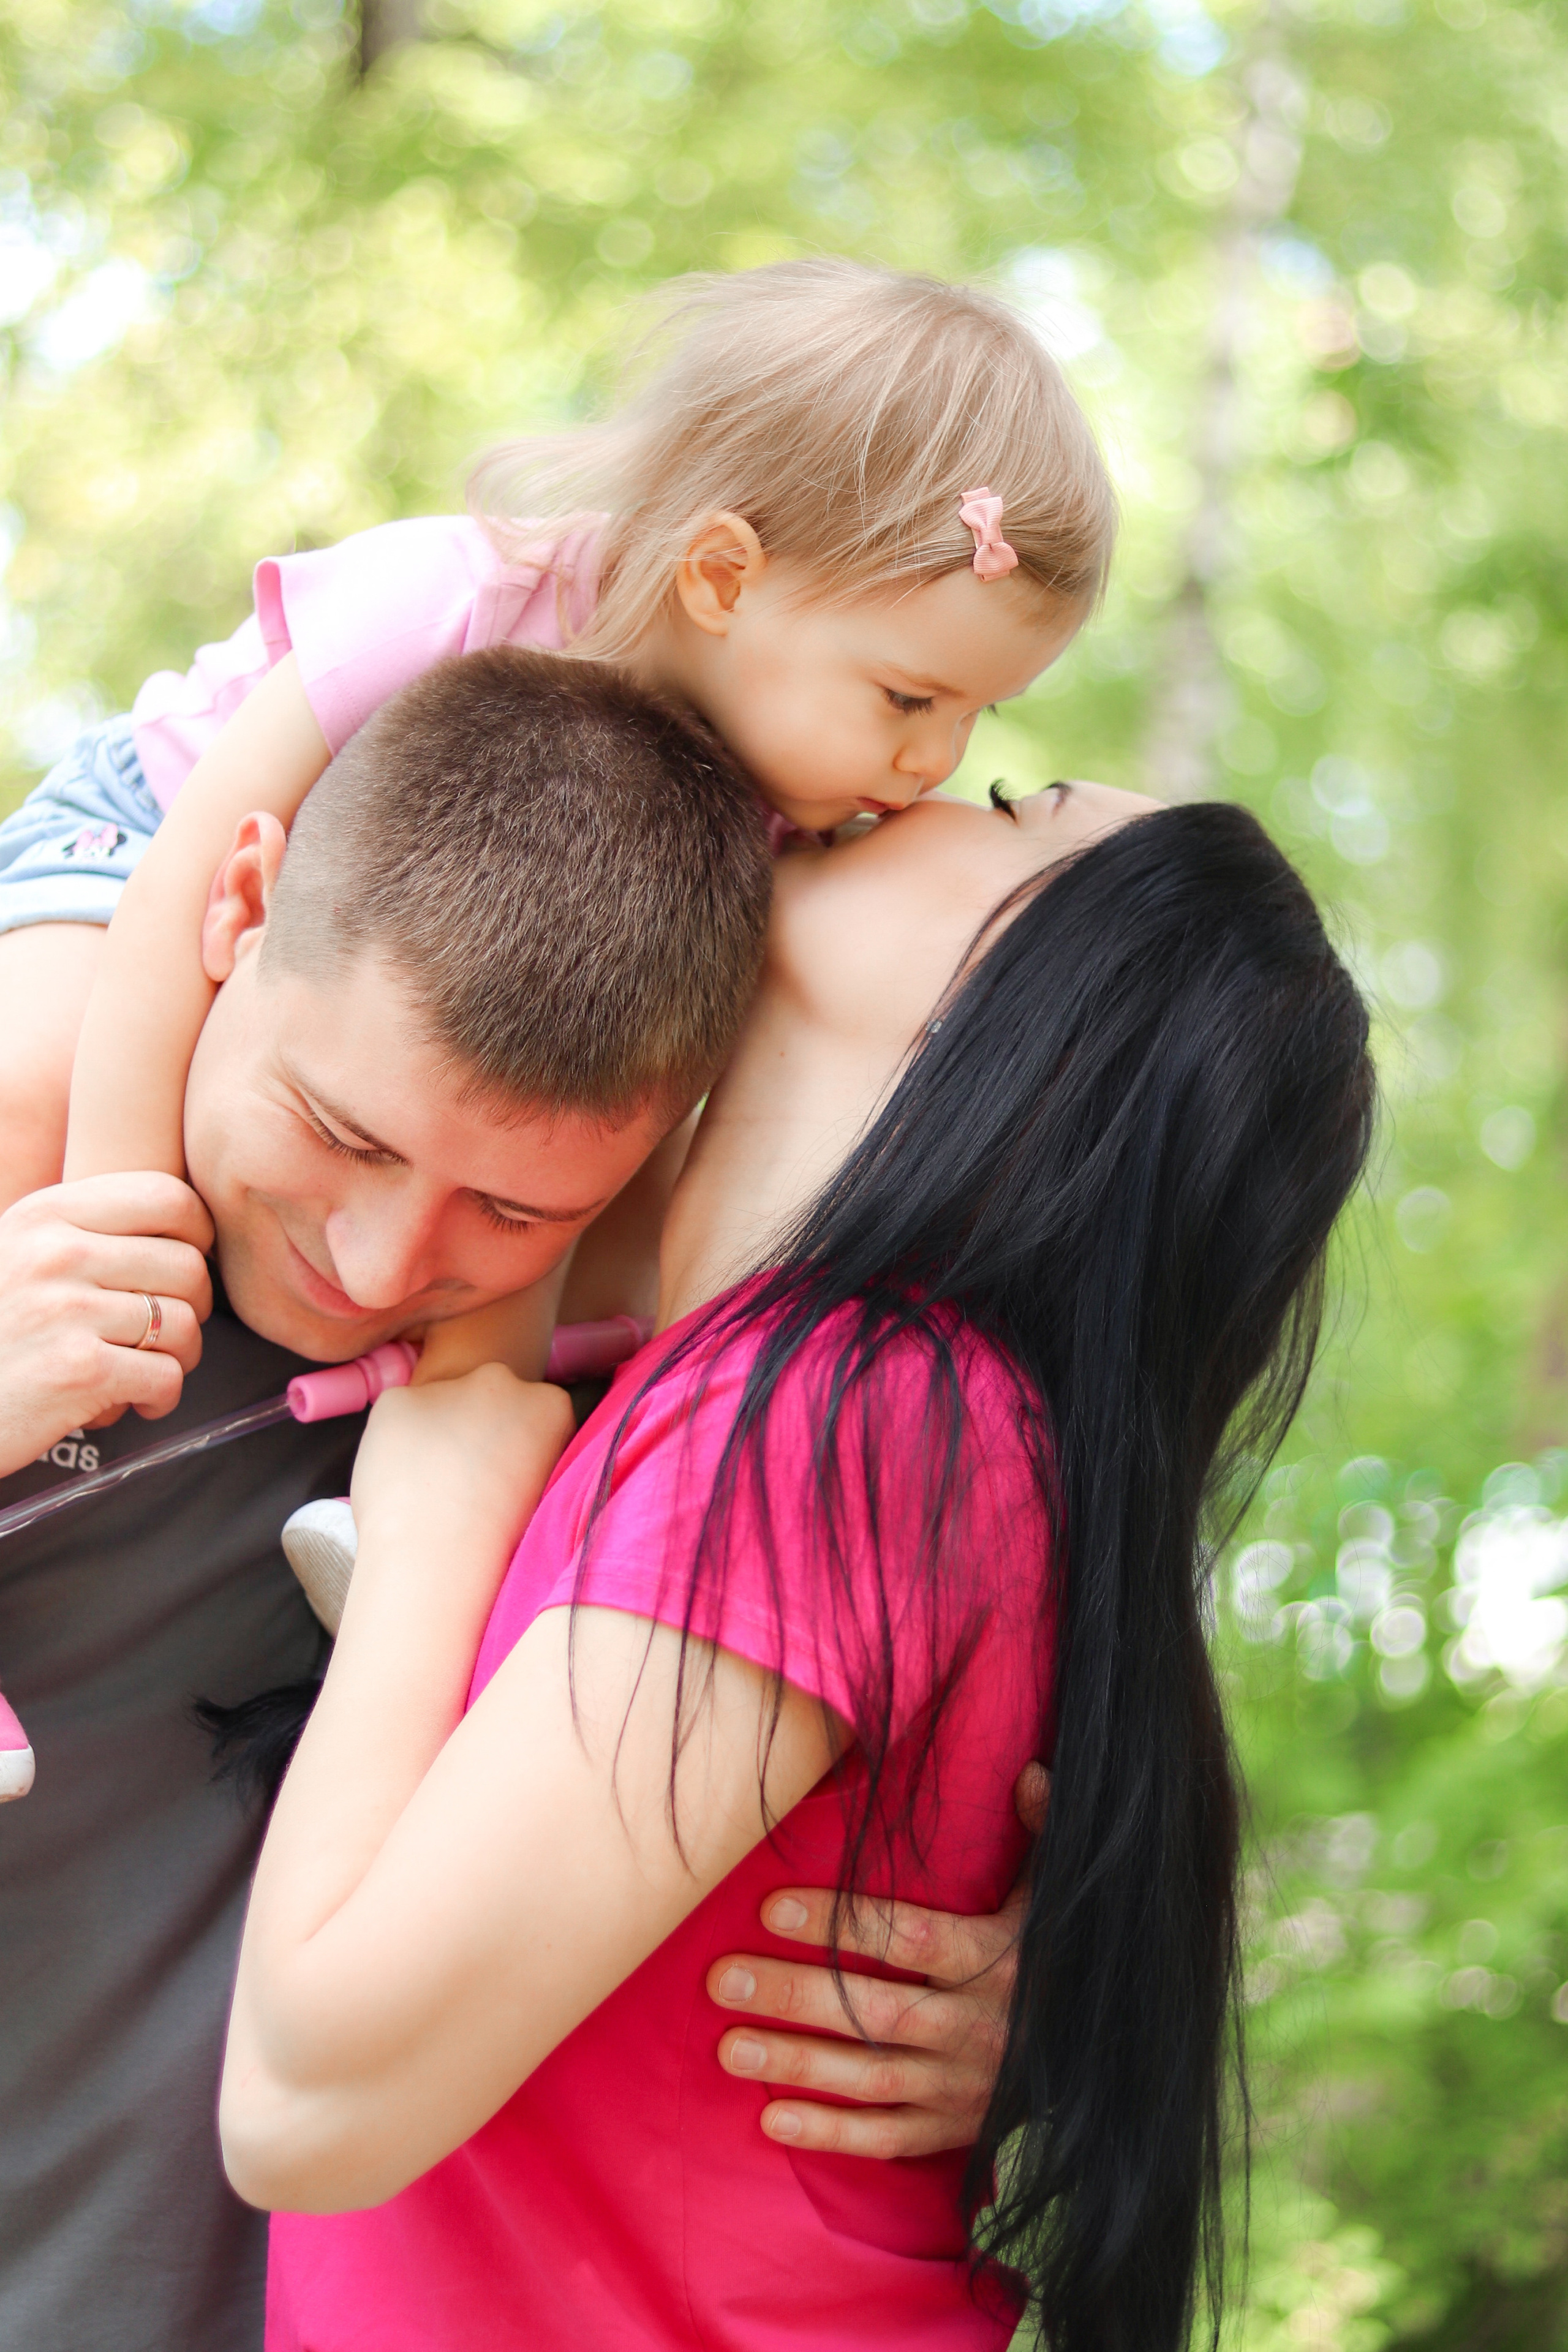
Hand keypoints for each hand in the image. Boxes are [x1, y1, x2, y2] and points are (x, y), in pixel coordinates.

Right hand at [0, 1173, 213, 1478]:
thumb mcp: (21, 1254)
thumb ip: (86, 1231)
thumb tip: (187, 1225)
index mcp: (47, 1214)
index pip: (168, 1196)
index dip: (198, 1234)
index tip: (188, 1263)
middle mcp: (57, 1253)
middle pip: (188, 1266)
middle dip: (194, 1307)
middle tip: (166, 1332)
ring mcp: (67, 1311)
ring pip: (183, 1325)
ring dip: (179, 1358)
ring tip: (146, 1369)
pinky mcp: (78, 1371)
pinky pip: (166, 1376)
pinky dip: (161, 1397)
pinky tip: (134, 1401)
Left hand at [350, 1365, 575, 1566]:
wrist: (438, 1560)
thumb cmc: (501, 1543)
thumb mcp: (544, 1485)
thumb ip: (528, 1450)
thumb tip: (503, 1450)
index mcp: (549, 1404)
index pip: (531, 1407)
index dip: (513, 1441)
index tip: (503, 1472)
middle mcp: (502, 1381)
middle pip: (485, 1394)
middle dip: (472, 1424)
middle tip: (462, 1478)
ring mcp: (448, 1386)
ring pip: (436, 1405)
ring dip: (432, 1434)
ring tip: (427, 1486)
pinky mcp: (399, 1399)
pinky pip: (396, 1416)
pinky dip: (394, 1442)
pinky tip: (400, 1480)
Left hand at [707, 1762, 1048, 2158]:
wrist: (1102, 2066)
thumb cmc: (1056, 1964)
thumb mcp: (1054, 1900)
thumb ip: (1042, 1835)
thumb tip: (1034, 1770)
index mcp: (998, 1960)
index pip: (908, 1937)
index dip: (841, 1924)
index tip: (770, 1910)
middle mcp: (976, 2026)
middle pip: (874, 2010)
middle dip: (795, 1998)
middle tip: (722, 1980)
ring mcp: (962, 2086)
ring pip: (870, 2075)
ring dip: (797, 2064)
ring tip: (729, 2047)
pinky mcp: (952, 2131)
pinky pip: (886, 2136)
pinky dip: (831, 2133)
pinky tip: (772, 2119)